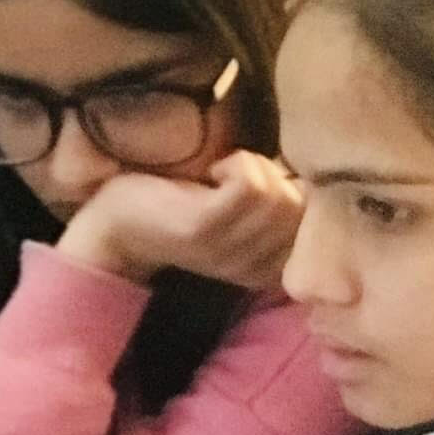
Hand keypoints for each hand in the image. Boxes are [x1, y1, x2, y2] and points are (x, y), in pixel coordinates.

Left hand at [56, 151, 303, 288]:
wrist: (116, 222)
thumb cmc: (182, 204)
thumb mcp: (240, 211)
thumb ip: (278, 205)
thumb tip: (312, 178)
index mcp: (270, 269)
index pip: (316, 222)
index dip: (296, 188)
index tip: (260, 184)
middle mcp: (255, 269)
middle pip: (300, 205)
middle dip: (274, 175)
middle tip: (236, 175)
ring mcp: (230, 251)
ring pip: (276, 194)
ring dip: (251, 167)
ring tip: (222, 173)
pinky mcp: (204, 229)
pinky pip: (249, 185)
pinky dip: (236, 164)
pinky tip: (212, 173)